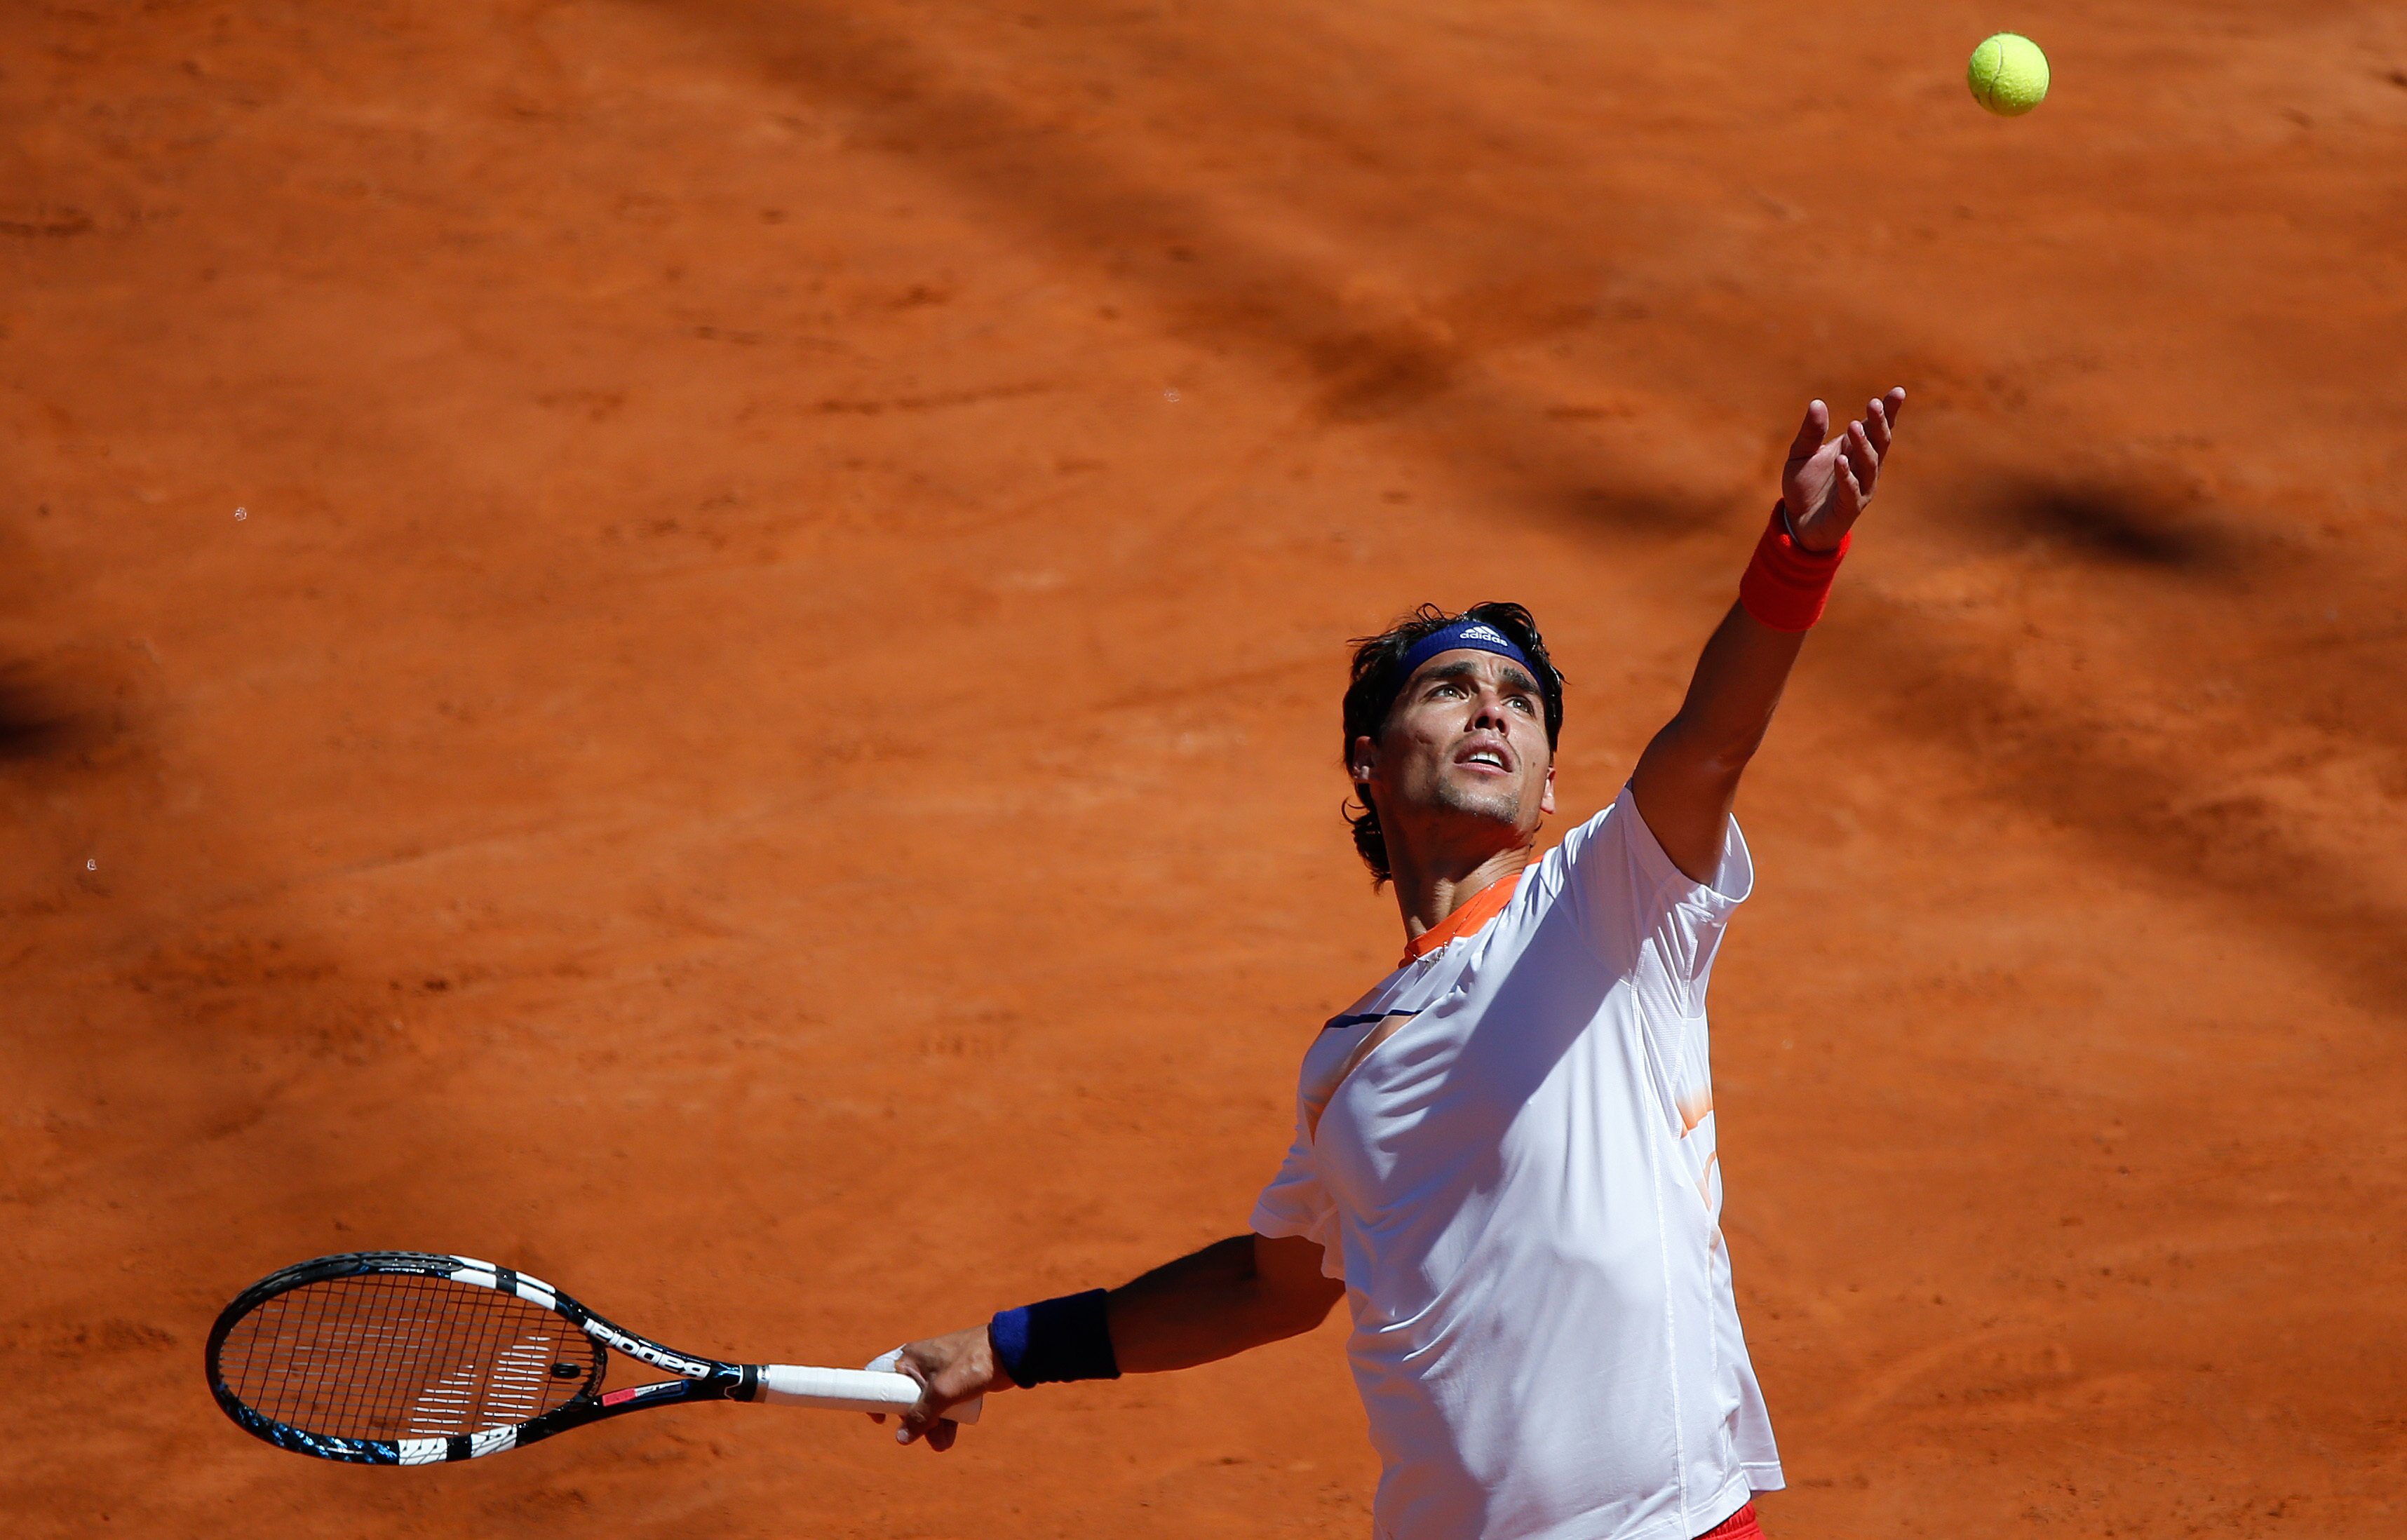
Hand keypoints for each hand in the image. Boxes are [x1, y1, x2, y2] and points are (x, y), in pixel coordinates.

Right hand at [870, 1324, 1009, 1451]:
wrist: (1010, 1353)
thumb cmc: (972, 1364)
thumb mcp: (942, 1392)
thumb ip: (921, 1416)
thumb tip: (901, 1438)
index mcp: (911, 1358)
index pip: (880, 1376)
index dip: (877, 1398)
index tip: (881, 1421)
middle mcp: (921, 1365)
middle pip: (905, 1399)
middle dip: (916, 1422)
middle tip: (927, 1435)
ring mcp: (939, 1374)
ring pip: (927, 1406)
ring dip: (933, 1427)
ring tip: (943, 1443)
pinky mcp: (956, 1382)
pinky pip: (943, 1405)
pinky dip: (945, 1421)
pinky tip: (950, 1437)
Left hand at [1780, 388, 1904, 552]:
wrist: (1798, 522)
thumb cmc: (1805, 485)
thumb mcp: (1801, 454)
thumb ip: (1810, 432)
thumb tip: (1817, 402)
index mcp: (1856, 449)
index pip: (1877, 427)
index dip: (1889, 411)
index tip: (1898, 392)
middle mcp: (1864, 467)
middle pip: (1879, 442)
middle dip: (1879, 423)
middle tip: (1874, 404)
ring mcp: (1861, 487)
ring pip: (1869, 464)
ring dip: (1863, 445)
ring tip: (1853, 427)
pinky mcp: (1849, 507)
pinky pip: (1852, 490)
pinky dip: (1847, 476)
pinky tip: (1840, 461)